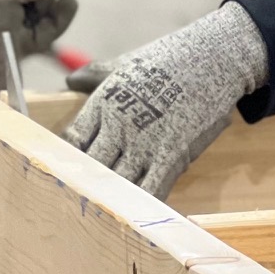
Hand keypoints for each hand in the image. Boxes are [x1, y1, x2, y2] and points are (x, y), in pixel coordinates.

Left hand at [64, 3, 268, 198]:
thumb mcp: (124, 65)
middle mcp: (118, 126)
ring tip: (98, 215)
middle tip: (78, 200)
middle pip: (90, 166)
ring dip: (108, 198)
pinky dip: (140, 204)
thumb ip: (94, 75)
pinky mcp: (171, 156)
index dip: (66, 158)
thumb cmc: (165, 60)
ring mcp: (144, 143)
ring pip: (116, 181)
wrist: (210, 59)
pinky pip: (150, 189)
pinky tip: (134, 215)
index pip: (72, 140)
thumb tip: (70, 81)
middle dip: (84, 182)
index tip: (64, 171)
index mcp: (102, 104)